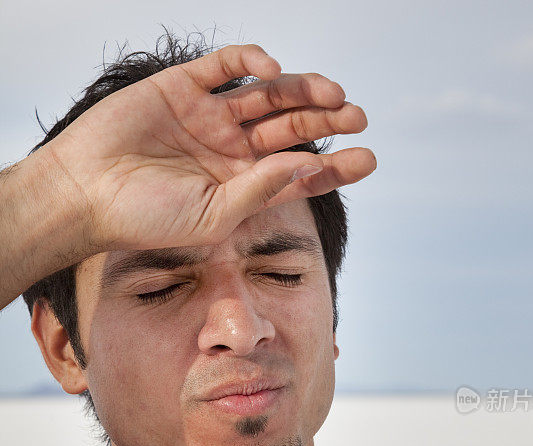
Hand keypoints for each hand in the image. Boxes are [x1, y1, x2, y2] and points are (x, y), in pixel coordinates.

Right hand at [41, 43, 375, 253]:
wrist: (87, 195)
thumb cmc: (147, 218)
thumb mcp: (215, 215)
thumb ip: (261, 189)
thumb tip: (307, 164)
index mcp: (243, 185)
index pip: (299, 171)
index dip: (335, 164)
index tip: (368, 158)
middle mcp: (232, 149)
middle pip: (291, 128)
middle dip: (327, 120)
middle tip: (358, 116)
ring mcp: (210, 116)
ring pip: (267, 95)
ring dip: (302, 91)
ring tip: (332, 93)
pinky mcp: (183, 87)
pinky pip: (225, 66)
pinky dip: (251, 62)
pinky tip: (273, 70)